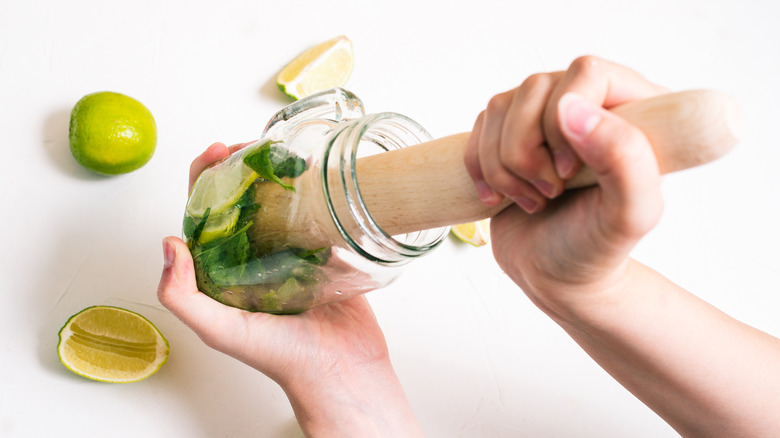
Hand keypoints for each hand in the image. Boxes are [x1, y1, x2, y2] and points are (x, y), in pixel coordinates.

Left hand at [159, 142, 422, 436]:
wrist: (340, 368)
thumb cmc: (281, 357)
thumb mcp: (220, 330)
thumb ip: (183, 296)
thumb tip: (169, 243)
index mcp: (223, 270)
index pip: (203, 214)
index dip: (204, 179)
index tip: (214, 152)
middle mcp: (252, 256)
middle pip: (240, 199)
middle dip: (241, 166)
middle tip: (252, 145)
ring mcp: (289, 251)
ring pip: (276, 201)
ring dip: (276, 174)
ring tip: (282, 152)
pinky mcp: (323, 251)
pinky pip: (314, 214)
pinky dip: (312, 191)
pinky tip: (314, 174)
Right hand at [464, 56, 667, 315]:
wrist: (557, 277)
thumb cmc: (597, 250)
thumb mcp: (630, 215)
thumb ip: (623, 158)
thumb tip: (570, 107)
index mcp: (636, 111)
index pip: (586, 72)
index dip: (565, 119)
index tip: (569, 171)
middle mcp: (589, 104)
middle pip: (534, 89)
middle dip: (529, 153)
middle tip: (552, 193)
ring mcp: (544, 118)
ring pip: (499, 107)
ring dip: (505, 167)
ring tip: (534, 200)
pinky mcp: (508, 135)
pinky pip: (478, 128)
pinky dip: (481, 169)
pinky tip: (503, 197)